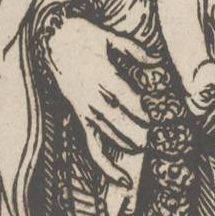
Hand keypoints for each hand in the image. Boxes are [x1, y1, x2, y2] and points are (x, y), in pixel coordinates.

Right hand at [44, 15, 155, 187]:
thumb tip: (157, 61)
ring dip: (131, 144)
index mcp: (101, 76)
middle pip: (120, 122)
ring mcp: (85, 111)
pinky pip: (92, 147)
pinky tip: (123, 179)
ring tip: (150, 149)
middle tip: (162, 138)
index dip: (144, 111)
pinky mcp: (80, 119)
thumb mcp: (110, 37)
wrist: (52, 42)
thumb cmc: (83, 36)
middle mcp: (93, 97)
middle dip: (142, 132)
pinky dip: (106, 166)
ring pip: (109, 136)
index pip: (127, 99)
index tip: (161, 117)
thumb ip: (134, 51)